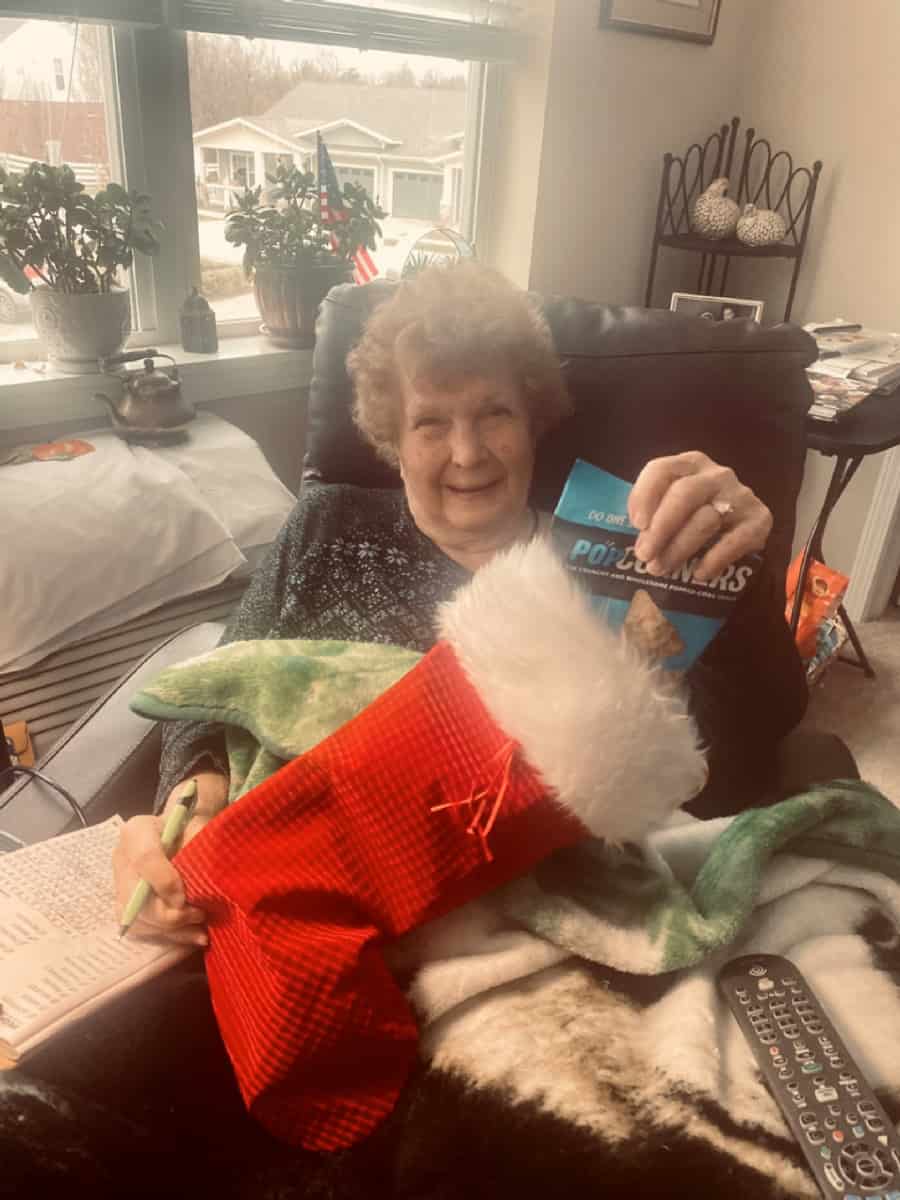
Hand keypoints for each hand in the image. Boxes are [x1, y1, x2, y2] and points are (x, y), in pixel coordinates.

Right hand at [112, 771, 228, 946]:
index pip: (144, 859)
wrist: (179, 832)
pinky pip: (138, 928)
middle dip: (169, 915)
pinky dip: (165, 936)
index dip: (164, 883)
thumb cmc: (191, 828)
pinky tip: (188, 937)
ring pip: (135, 918)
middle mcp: (122, 858)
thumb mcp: (198, 827)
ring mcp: (119, 882)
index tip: (185, 898)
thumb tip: (193, 886)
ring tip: (199, 933)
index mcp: (137, 831)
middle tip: (199, 916)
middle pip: (135, 898)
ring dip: (169, 931)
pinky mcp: (124, 903)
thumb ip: (198, 845)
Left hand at [627, 451, 772, 582]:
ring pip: (706, 520)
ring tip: (661, 569)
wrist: (741, 533)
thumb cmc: (693, 519)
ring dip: (679, 548)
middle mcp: (717, 475)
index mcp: (690, 464)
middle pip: (684, 494)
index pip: (662, 469)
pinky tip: (699, 574)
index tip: (637, 524)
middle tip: (644, 555)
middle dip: (660, 528)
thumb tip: (638, 543)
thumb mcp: (672, 507)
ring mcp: (741, 495)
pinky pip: (735, 540)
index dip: (644, 496)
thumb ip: (653, 515)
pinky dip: (714, 559)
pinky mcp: (760, 519)